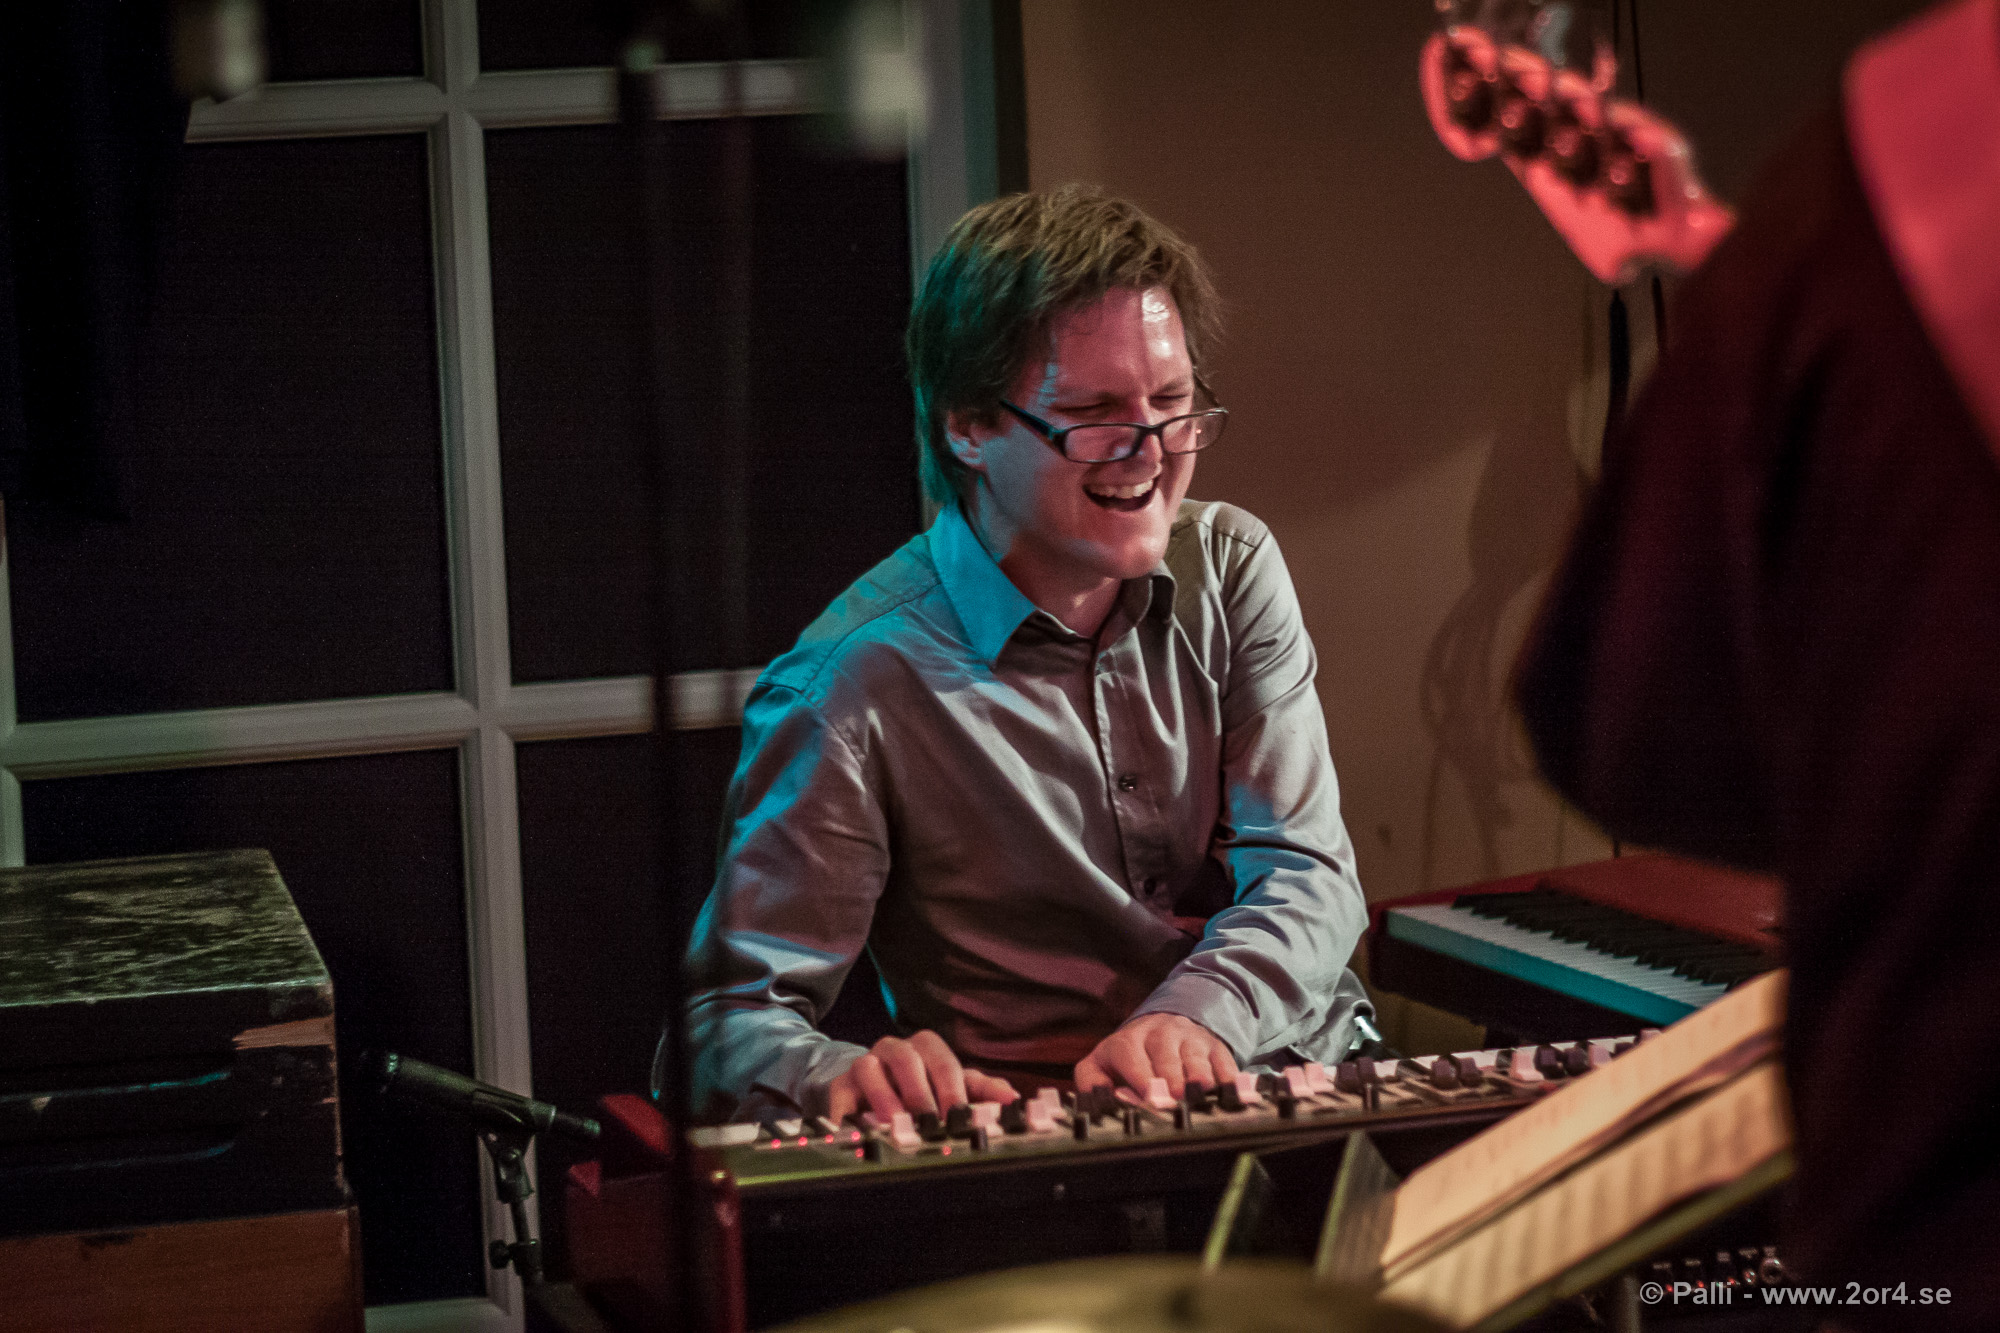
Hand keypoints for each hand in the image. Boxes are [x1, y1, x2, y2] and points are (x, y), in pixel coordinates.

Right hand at [823, 1031, 1018, 1122]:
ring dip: (884, 1095)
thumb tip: (1013, 1098)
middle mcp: (895, 1051)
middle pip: (907, 1058)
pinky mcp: (840, 1085)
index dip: (952, 1088)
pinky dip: (846, 1112)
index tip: (961, 1115)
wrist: (869, 1090)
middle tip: (930, 1121)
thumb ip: (982, 1091)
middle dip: (920, 1091)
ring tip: (895, 1122)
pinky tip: (856, 1130)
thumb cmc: (918, 1089)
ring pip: (870, 1066)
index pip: (942, 1060)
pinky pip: (840, 1093)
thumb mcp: (952, 1088)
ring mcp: (866, 1065)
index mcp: (926, 1049)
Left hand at [1074, 1012, 1238, 1100]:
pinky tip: (1233, 1092)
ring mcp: (1189, 1038)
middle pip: (1166, 1055)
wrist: (1163, 1025)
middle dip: (1172, 1079)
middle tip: (1175, 1101)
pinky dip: (1229, 1077)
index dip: (1142, 1077)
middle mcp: (1159, 1034)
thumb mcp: (1101, 1065)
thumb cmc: (1128, 1058)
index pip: (1131, 1055)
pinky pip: (1223, 1061)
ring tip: (1202, 1093)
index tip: (1150, 1098)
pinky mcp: (1214, 1047)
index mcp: (1127, 1041)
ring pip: (1195, 1056)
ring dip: (1199, 1076)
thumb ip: (1092, 1083)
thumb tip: (1097, 1102)